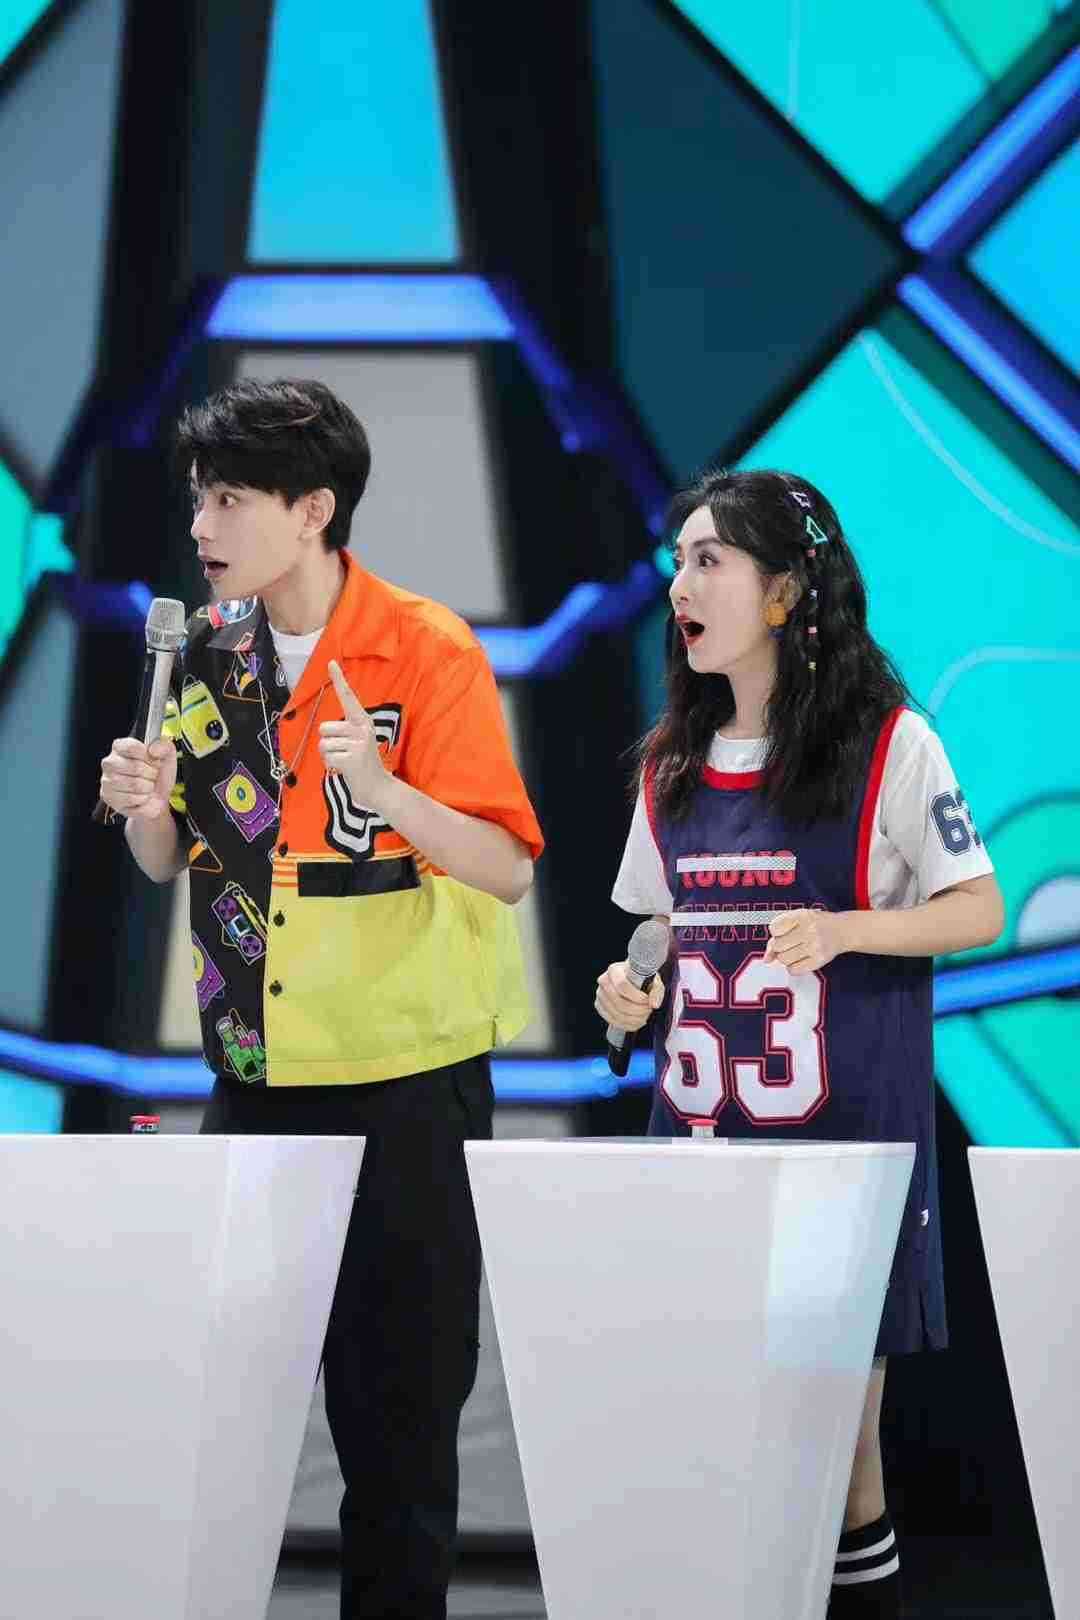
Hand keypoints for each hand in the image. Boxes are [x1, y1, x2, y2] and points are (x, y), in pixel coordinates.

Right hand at [99, 736, 176, 819]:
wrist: (159, 796)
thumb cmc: (158, 774)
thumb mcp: (167, 756)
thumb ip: (164, 746)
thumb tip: (153, 750)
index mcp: (120, 747)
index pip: (132, 747)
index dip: (148, 756)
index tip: (154, 761)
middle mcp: (109, 762)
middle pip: (135, 767)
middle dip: (151, 774)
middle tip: (152, 776)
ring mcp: (107, 781)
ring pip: (135, 785)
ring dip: (148, 787)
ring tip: (147, 786)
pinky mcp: (109, 798)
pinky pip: (132, 799)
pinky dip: (143, 799)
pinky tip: (142, 796)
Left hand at [319, 660, 391, 807]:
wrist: (378, 789)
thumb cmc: (362, 764)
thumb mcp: (357, 742)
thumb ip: (344, 732)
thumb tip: (325, 733)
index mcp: (363, 721)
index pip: (348, 697)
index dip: (339, 680)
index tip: (331, 662)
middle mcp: (362, 728)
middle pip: (324, 728)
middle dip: (328, 743)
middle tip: (344, 753)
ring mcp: (358, 743)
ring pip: (323, 745)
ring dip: (329, 756)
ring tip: (345, 762)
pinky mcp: (352, 759)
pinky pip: (327, 758)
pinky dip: (331, 767)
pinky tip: (345, 770)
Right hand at [595, 960, 665, 1031]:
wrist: (632, 980)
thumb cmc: (641, 978)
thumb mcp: (654, 980)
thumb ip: (657, 990)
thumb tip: (654, 1004)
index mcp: (615, 970)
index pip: (622, 985)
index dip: (636, 997)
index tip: (647, 1000)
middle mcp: (604, 981)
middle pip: (619, 1002)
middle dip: (637, 1010)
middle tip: (648, 1009)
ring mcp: (600, 995)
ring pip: (616, 1014)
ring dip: (634, 1019)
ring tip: (644, 1015)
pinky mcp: (600, 1007)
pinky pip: (612, 1021)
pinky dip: (627, 1025)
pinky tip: (637, 1021)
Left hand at [763, 908, 849, 974]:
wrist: (842, 930)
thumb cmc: (817, 924)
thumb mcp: (798, 920)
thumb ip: (779, 934)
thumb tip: (766, 958)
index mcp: (802, 915)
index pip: (774, 928)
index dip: (776, 933)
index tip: (783, 932)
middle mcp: (809, 930)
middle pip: (777, 946)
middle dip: (780, 947)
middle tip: (790, 943)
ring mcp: (815, 946)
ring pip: (784, 959)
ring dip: (786, 957)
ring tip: (796, 951)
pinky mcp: (819, 960)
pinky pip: (794, 970)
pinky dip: (793, 967)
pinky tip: (801, 959)